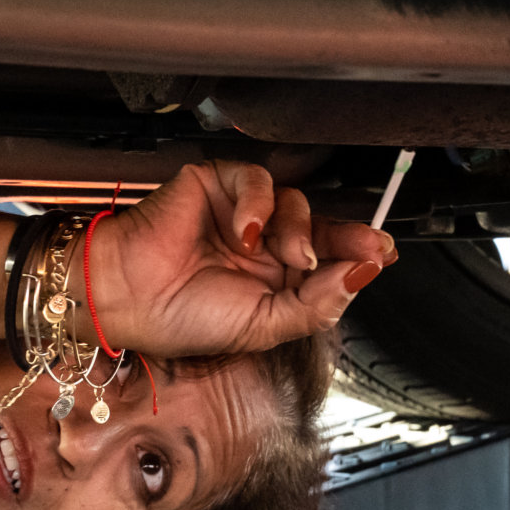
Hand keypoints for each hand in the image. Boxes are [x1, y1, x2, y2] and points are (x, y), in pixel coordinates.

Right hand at [87, 160, 394, 355]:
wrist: (128, 299)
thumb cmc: (182, 318)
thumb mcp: (263, 327)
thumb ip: (314, 305)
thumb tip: (361, 276)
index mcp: (275, 279)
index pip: (328, 259)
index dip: (357, 254)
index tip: (381, 257)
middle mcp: (262, 245)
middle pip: (321, 225)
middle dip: (346, 236)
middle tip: (367, 248)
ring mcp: (241, 215)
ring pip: (295, 201)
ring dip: (298, 228)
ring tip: (284, 255)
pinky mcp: (216, 187)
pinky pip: (258, 181)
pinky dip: (260, 204)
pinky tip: (246, 231)